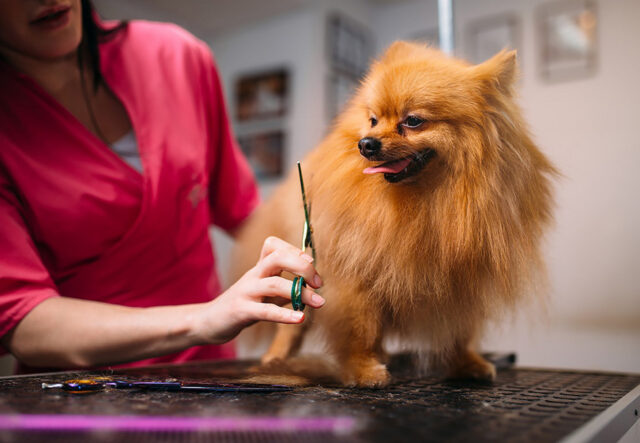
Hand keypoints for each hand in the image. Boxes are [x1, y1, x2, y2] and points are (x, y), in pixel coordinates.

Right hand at [196, 236, 324, 343]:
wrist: (208, 322)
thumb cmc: (242, 306)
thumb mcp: (264, 293)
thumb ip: (285, 289)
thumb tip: (311, 288)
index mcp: (259, 269)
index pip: (274, 245)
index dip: (295, 250)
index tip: (311, 263)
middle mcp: (253, 276)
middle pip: (277, 258)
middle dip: (302, 266)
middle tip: (318, 282)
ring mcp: (246, 292)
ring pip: (274, 284)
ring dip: (300, 293)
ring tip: (319, 302)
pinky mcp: (241, 311)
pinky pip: (265, 311)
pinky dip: (285, 314)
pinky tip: (300, 318)